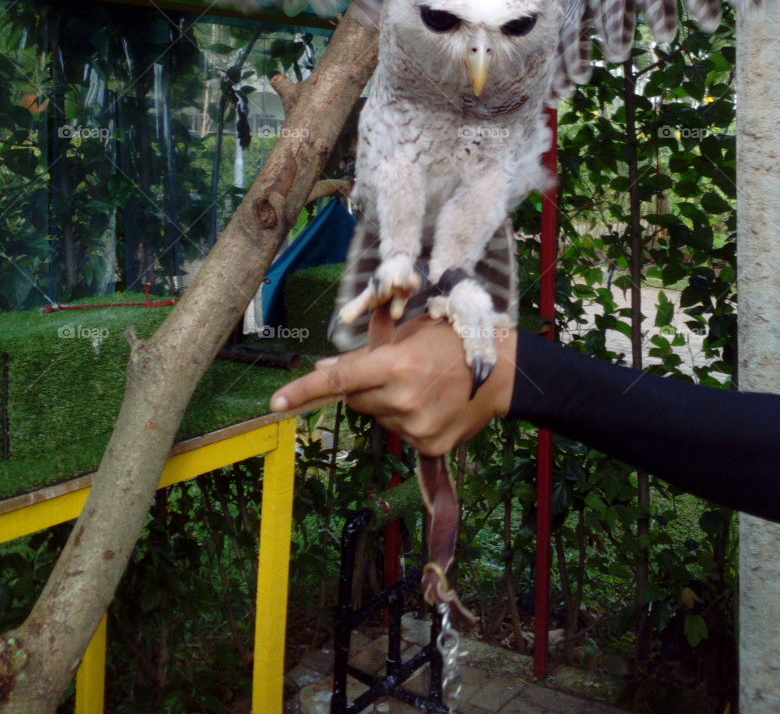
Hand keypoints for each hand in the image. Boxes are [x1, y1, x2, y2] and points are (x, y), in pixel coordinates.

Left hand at [270, 317, 516, 455]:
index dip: (304, 389)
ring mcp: (416, 428)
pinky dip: (408, 420)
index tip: (276, 402)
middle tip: (393, 372)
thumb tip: (328, 367)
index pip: (339, 380)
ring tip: (422, 387)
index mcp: (395, 366)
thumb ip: (370, 352)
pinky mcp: (429, 446)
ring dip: (388, 403)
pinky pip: (400, 433)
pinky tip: (433, 405)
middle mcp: (402, 400)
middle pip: (357, 400)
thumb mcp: (411, 333)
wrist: (503, 372)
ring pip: (379, 417)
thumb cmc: (453, 341)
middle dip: (364, 387)